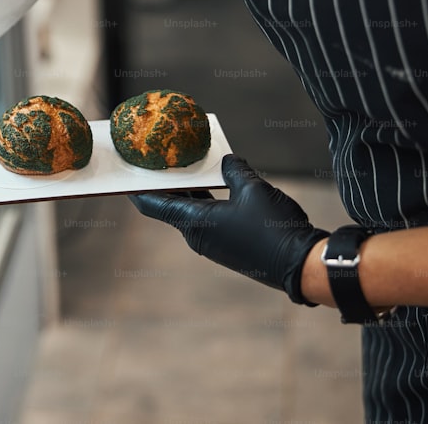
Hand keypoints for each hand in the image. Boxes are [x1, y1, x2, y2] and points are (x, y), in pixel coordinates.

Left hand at [129, 154, 329, 304]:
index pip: (153, 204)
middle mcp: (197, 235)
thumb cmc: (272, 228)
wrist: (301, 266)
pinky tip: (219, 184)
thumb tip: (228, 161)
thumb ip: (235, 171)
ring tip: (190, 166)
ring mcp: (213, 243)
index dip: (137, 189)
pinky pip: (210, 219)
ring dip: (191, 190)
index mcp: (194, 222)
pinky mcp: (229, 246)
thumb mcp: (253, 189)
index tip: (126, 175)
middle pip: (172, 205)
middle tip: (162, 160)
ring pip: (193, 211)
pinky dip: (209, 201)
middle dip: (167, 183)